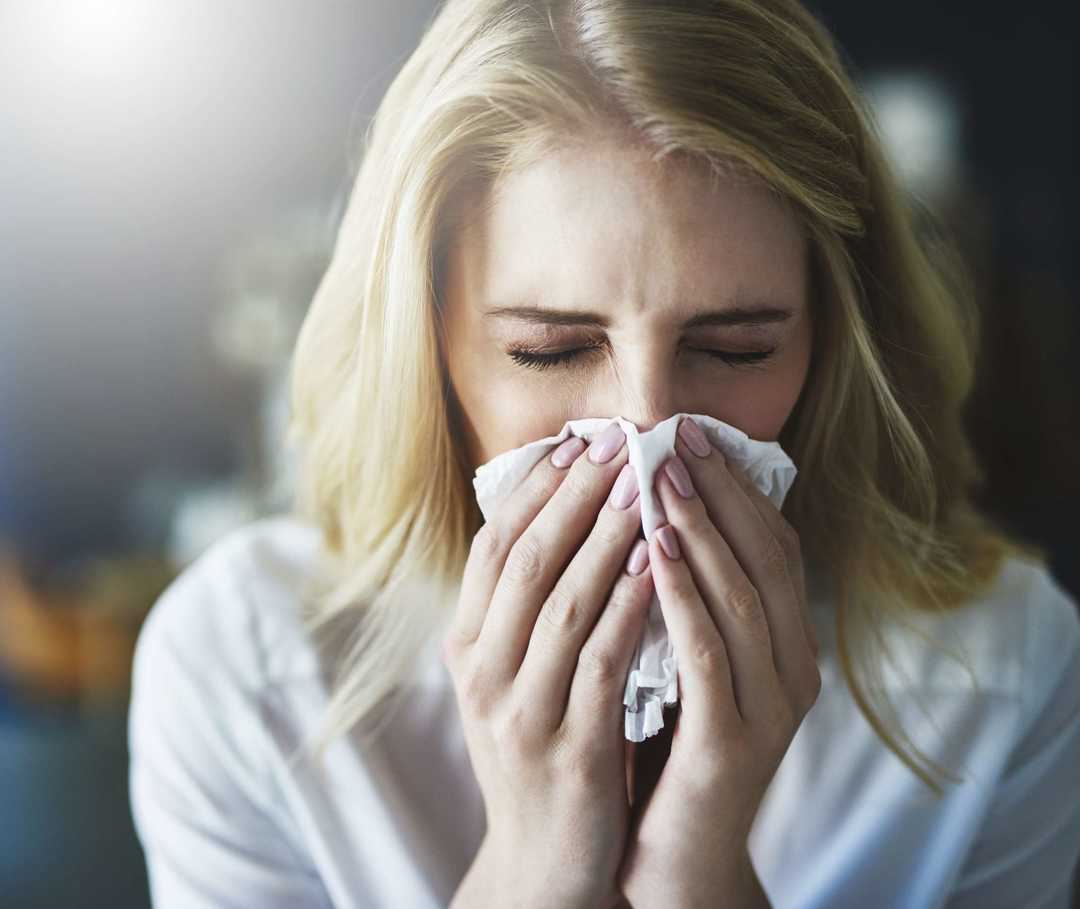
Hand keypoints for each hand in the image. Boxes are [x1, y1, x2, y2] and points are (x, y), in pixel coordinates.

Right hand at [442, 421, 657, 908]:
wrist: (541, 862)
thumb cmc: (538, 748)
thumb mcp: (510, 678)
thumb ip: (522, 610)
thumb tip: (557, 518)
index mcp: (465, 648)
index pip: (492, 550)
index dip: (533, 492)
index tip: (574, 443)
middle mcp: (482, 674)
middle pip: (526, 564)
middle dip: (572, 497)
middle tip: (615, 445)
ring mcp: (521, 713)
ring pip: (562, 605)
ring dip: (604, 539)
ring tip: (642, 487)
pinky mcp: (570, 750)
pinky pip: (601, 663)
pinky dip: (626, 608)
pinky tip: (653, 566)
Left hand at [616, 416, 821, 908]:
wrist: (676, 859)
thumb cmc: (670, 748)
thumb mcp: (686, 666)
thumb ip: (687, 601)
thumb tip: (654, 513)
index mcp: (785, 646)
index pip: (773, 547)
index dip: (736, 488)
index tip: (692, 436)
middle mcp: (792, 671)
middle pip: (766, 558)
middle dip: (723, 492)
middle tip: (679, 436)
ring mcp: (769, 709)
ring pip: (742, 597)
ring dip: (701, 530)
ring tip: (662, 477)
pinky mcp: (733, 744)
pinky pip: (708, 653)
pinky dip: (682, 595)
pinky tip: (651, 550)